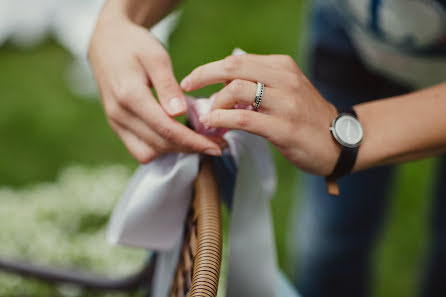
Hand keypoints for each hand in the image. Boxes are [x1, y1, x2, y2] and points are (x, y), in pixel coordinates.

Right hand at [88, 14, 221, 162]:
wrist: (107, 43)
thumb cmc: (135, 45)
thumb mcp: (156, 57)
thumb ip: (167, 86)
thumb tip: (180, 113)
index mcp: (129, 96)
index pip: (166, 128)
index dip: (194, 142)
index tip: (217, 147)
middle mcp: (119, 114)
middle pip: (160, 143)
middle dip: (191, 148)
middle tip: (217, 145)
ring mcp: (116, 123)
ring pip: (149, 152)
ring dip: (175, 150)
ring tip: (199, 141)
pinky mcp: (117, 127)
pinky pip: (140, 150)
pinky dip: (160, 149)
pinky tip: (178, 138)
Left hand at [180, 54, 339, 175]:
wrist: (338, 141)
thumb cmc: (306, 116)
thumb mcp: (286, 89)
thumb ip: (258, 82)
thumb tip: (221, 83)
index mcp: (282, 66)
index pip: (236, 60)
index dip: (208, 69)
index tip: (191, 80)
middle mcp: (284, 79)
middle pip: (233, 68)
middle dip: (203, 76)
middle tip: (187, 88)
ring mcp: (286, 103)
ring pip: (236, 90)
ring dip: (215, 103)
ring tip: (210, 116)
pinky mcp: (284, 127)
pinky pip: (244, 119)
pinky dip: (223, 120)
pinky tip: (214, 124)